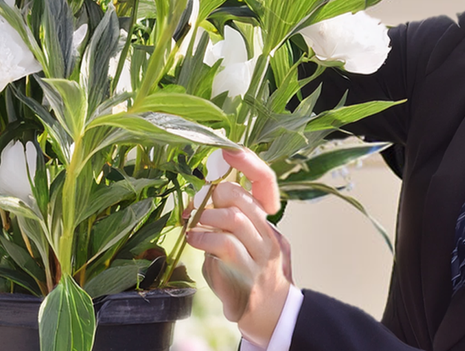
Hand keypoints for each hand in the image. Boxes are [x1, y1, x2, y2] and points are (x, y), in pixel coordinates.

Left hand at [186, 147, 291, 346]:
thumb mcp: (246, 241)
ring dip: (207, 218)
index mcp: (269, 221)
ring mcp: (261, 254)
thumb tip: (202, 199)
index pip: (266, 183)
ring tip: (194, 224)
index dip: (249, 163)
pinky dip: (203, 238)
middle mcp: (269, 233)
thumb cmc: (250, 273)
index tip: (229, 150)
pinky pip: (223, 244)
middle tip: (197, 205)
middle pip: (241, 198)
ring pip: (233, 218)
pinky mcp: (247, 273)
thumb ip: (232, 219)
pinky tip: (194, 240)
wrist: (271, 314)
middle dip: (214, 196)